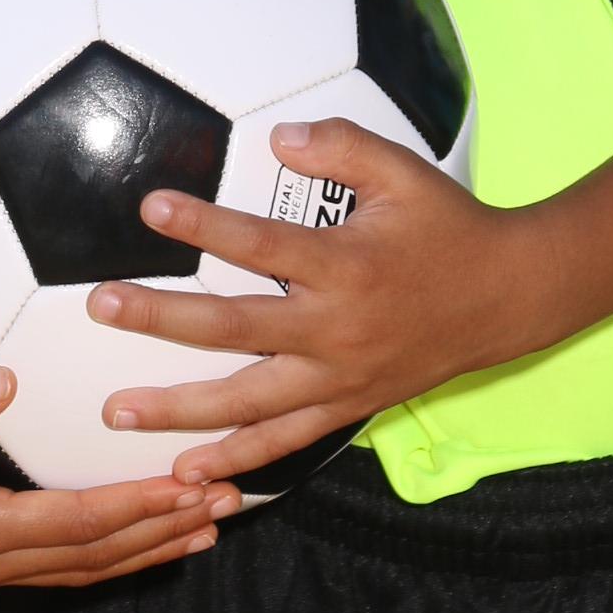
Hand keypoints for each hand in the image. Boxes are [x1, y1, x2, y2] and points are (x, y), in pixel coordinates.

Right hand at [0, 365, 240, 592]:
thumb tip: (1, 378)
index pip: (72, 524)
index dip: (136, 507)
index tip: (191, 486)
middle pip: (92, 557)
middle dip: (163, 531)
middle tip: (229, 504)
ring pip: (80, 571)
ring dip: (145, 549)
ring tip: (207, 529)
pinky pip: (56, 567)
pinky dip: (107, 554)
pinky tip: (138, 537)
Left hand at [91, 89, 612, 484]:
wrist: (510, 296)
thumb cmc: (448, 226)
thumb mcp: (404, 171)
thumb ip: (341, 147)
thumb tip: (278, 137)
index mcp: (345, 264)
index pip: (261, 243)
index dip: (204, 226)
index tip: (150, 206)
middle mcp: (336, 328)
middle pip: (234, 329)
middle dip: (162, 319)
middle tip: (102, 306)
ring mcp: (340, 377)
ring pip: (249, 402)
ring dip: (181, 408)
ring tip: (119, 411)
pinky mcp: (348, 406)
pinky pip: (286, 442)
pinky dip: (238, 461)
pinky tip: (190, 475)